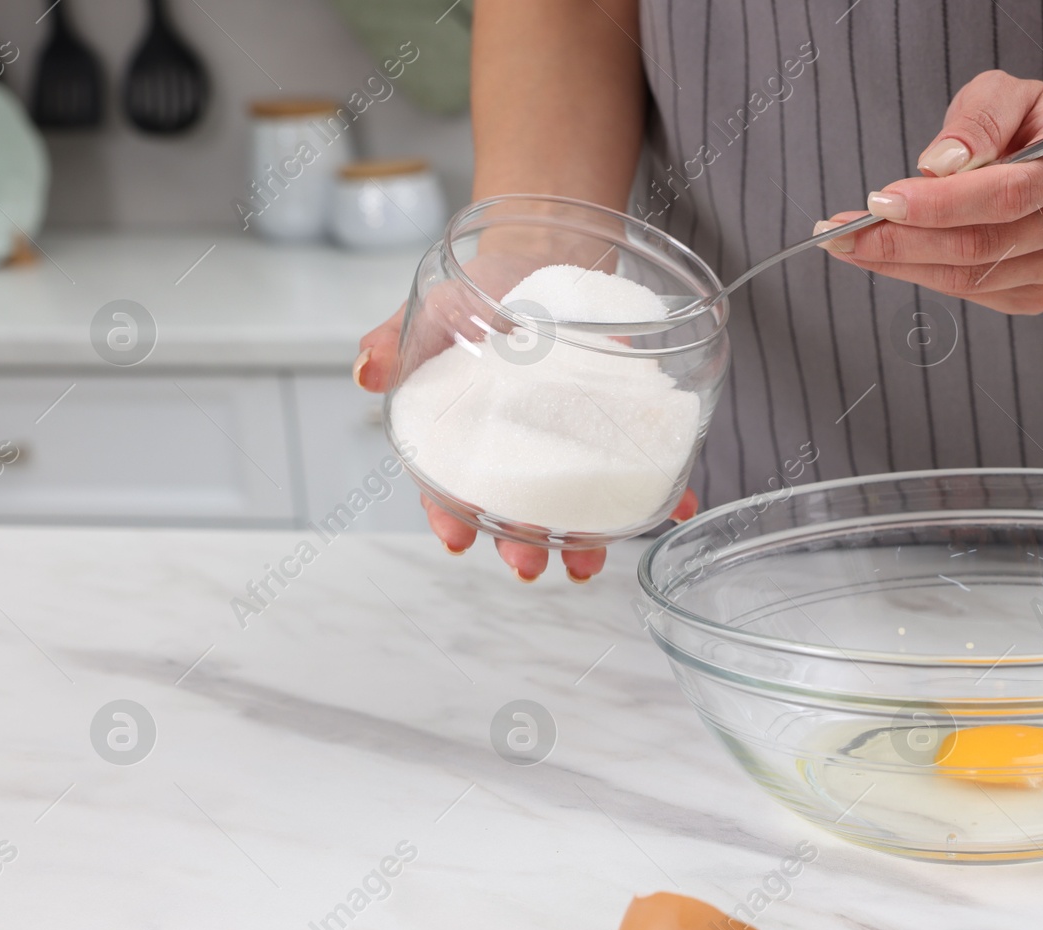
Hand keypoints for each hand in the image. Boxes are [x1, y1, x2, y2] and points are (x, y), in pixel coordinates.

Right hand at [354, 256, 699, 582]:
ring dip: (585, 539)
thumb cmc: (482, 290)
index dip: (449, 516)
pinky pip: (637, 465)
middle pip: (513, 510)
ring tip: (592, 563)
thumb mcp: (435, 306)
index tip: (457, 539)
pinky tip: (676, 505)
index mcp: (466, 433)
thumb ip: (397, 339)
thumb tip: (367, 371)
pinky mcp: (614, 425)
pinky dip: (658, 492)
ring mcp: (568, 443)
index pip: (449, 486)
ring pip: (573, 503)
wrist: (543, 253)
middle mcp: (517, 449)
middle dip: (521, 542)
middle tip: (529, 563)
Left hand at [815, 71, 1042, 315]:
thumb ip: (978, 120)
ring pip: (969, 279)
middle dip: (902, 241)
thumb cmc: (1029, 122)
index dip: (939, 204)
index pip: (1007, 193)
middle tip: (841, 232)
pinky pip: (972, 295)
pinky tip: (889, 256)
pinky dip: (921, 275)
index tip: (880, 200)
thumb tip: (940, 165)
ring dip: (901, 264)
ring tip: (849, 243)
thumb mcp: (1005, 93)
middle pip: (981, 246)